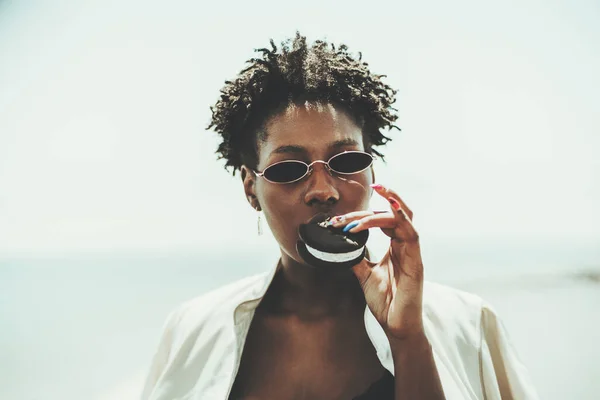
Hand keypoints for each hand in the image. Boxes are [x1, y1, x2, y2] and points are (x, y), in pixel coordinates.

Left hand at [330, 184, 423, 339]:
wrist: (396, 325)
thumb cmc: (386, 301)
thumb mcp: (364, 275)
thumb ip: (356, 258)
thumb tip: (340, 244)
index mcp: (394, 247)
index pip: (382, 219)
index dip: (362, 214)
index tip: (338, 220)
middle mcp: (404, 245)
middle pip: (391, 214)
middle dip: (367, 208)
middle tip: (342, 216)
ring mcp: (412, 252)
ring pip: (401, 218)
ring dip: (383, 208)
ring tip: (368, 200)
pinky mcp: (416, 261)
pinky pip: (411, 233)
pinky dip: (401, 218)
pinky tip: (390, 208)